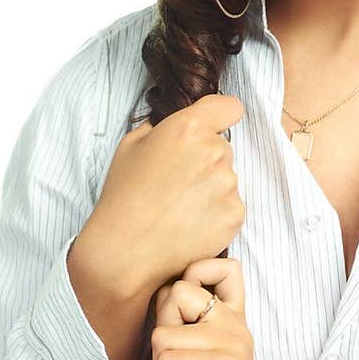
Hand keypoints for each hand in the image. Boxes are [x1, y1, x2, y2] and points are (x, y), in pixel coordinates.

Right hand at [80, 93, 246, 299]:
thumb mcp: (131, 146)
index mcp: (189, 128)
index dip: (221, 115)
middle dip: (206, 160)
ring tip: (180, 207)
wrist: (125, 251)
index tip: (216, 125)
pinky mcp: (235, 215)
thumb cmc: (124, 197)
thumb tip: (173, 123)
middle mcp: (214, 152)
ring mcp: (228, 185)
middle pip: (223, 148)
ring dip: (211, 189)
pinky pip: (231, 206)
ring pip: (227, 178)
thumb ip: (160, 127)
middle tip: (177, 182)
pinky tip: (189, 223)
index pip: (229, 107)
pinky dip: (216, 214)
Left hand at [150, 257, 282, 359]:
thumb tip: (162, 292)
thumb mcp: (199, 353)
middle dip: (164, 328)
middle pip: (175, 293)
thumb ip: (189, 320)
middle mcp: (237, 323)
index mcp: (235, 318)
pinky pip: (166, 355)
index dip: (194, 275)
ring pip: (162, 331)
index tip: (188, 313)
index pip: (223, 265)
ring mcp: (232, 341)